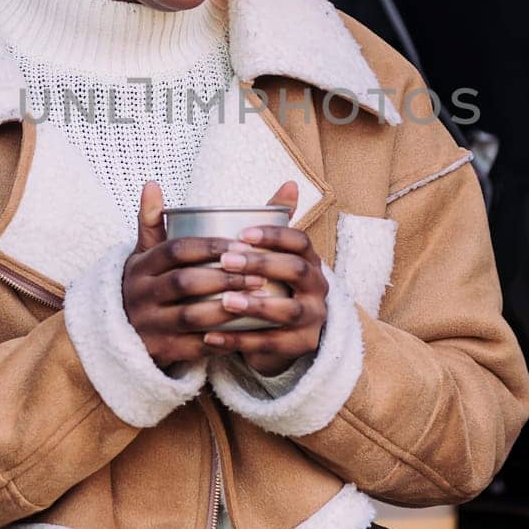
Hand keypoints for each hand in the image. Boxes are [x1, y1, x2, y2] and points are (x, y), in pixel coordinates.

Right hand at [121, 181, 271, 372]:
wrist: (118, 334)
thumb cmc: (145, 284)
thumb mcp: (143, 253)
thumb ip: (153, 220)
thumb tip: (152, 182)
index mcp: (141, 266)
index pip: (176, 250)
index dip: (210, 246)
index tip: (242, 244)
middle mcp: (141, 294)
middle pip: (185, 282)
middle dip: (224, 277)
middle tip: (258, 273)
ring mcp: (149, 324)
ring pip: (191, 316)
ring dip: (227, 308)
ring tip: (257, 299)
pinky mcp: (160, 351)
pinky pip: (194, 346)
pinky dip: (220, 339)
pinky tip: (245, 331)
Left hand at [202, 180, 327, 375]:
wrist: (288, 335)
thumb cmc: (273, 285)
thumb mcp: (276, 256)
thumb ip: (276, 222)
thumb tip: (289, 182)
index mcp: (310, 260)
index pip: (300, 241)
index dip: (274, 235)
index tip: (242, 233)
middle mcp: (318, 287)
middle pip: (296, 271)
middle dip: (262, 264)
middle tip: (226, 261)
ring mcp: (313, 318)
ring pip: (287, 311)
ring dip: (255, 305)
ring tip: (224, 301)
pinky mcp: (301, 346)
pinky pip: (270, 344)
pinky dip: (239, 342)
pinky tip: (210, 337)